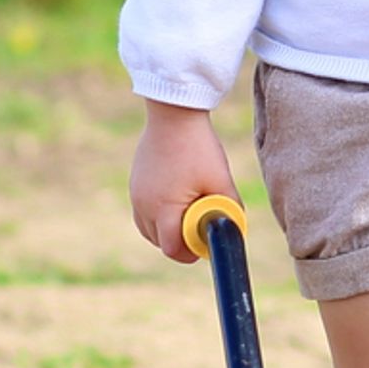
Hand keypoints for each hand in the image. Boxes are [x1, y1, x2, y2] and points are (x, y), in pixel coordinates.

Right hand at [128, 101, 238, 259]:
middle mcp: (144, 205)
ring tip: (187, 215)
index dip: (190, 253)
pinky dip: (157, 215)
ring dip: (166, 230)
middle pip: (159, 242)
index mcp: (164, 209)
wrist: (173, 114)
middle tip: (198, 230)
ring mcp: (136, 194)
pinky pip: (143, 211)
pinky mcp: (134, 183)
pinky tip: (175, 200)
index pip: (172, 249)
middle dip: (178, 242)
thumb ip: (230, 209)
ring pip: (148, 228)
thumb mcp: (221, 180)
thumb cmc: (198, 148)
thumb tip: (234, 229)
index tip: (203, 246)